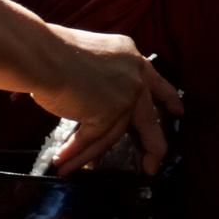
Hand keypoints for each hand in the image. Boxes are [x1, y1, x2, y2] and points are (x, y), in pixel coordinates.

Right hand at [31, 29, 182, 173]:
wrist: (41, 54)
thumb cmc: (51, 51)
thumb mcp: (89, 56)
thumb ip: (102, 75)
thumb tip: (95, 100)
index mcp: (129, 55)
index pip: (155, 80)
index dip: (168, 99)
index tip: (178, 111)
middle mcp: (134, 76)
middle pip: (148, 118)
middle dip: (152, 147)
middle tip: (152, 164)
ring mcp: (125, 96)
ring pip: (114, 135)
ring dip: (90, 154)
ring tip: (77, 167)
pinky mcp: (108, 115)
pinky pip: (93, 140)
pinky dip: (76, 153)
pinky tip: (64, 162)